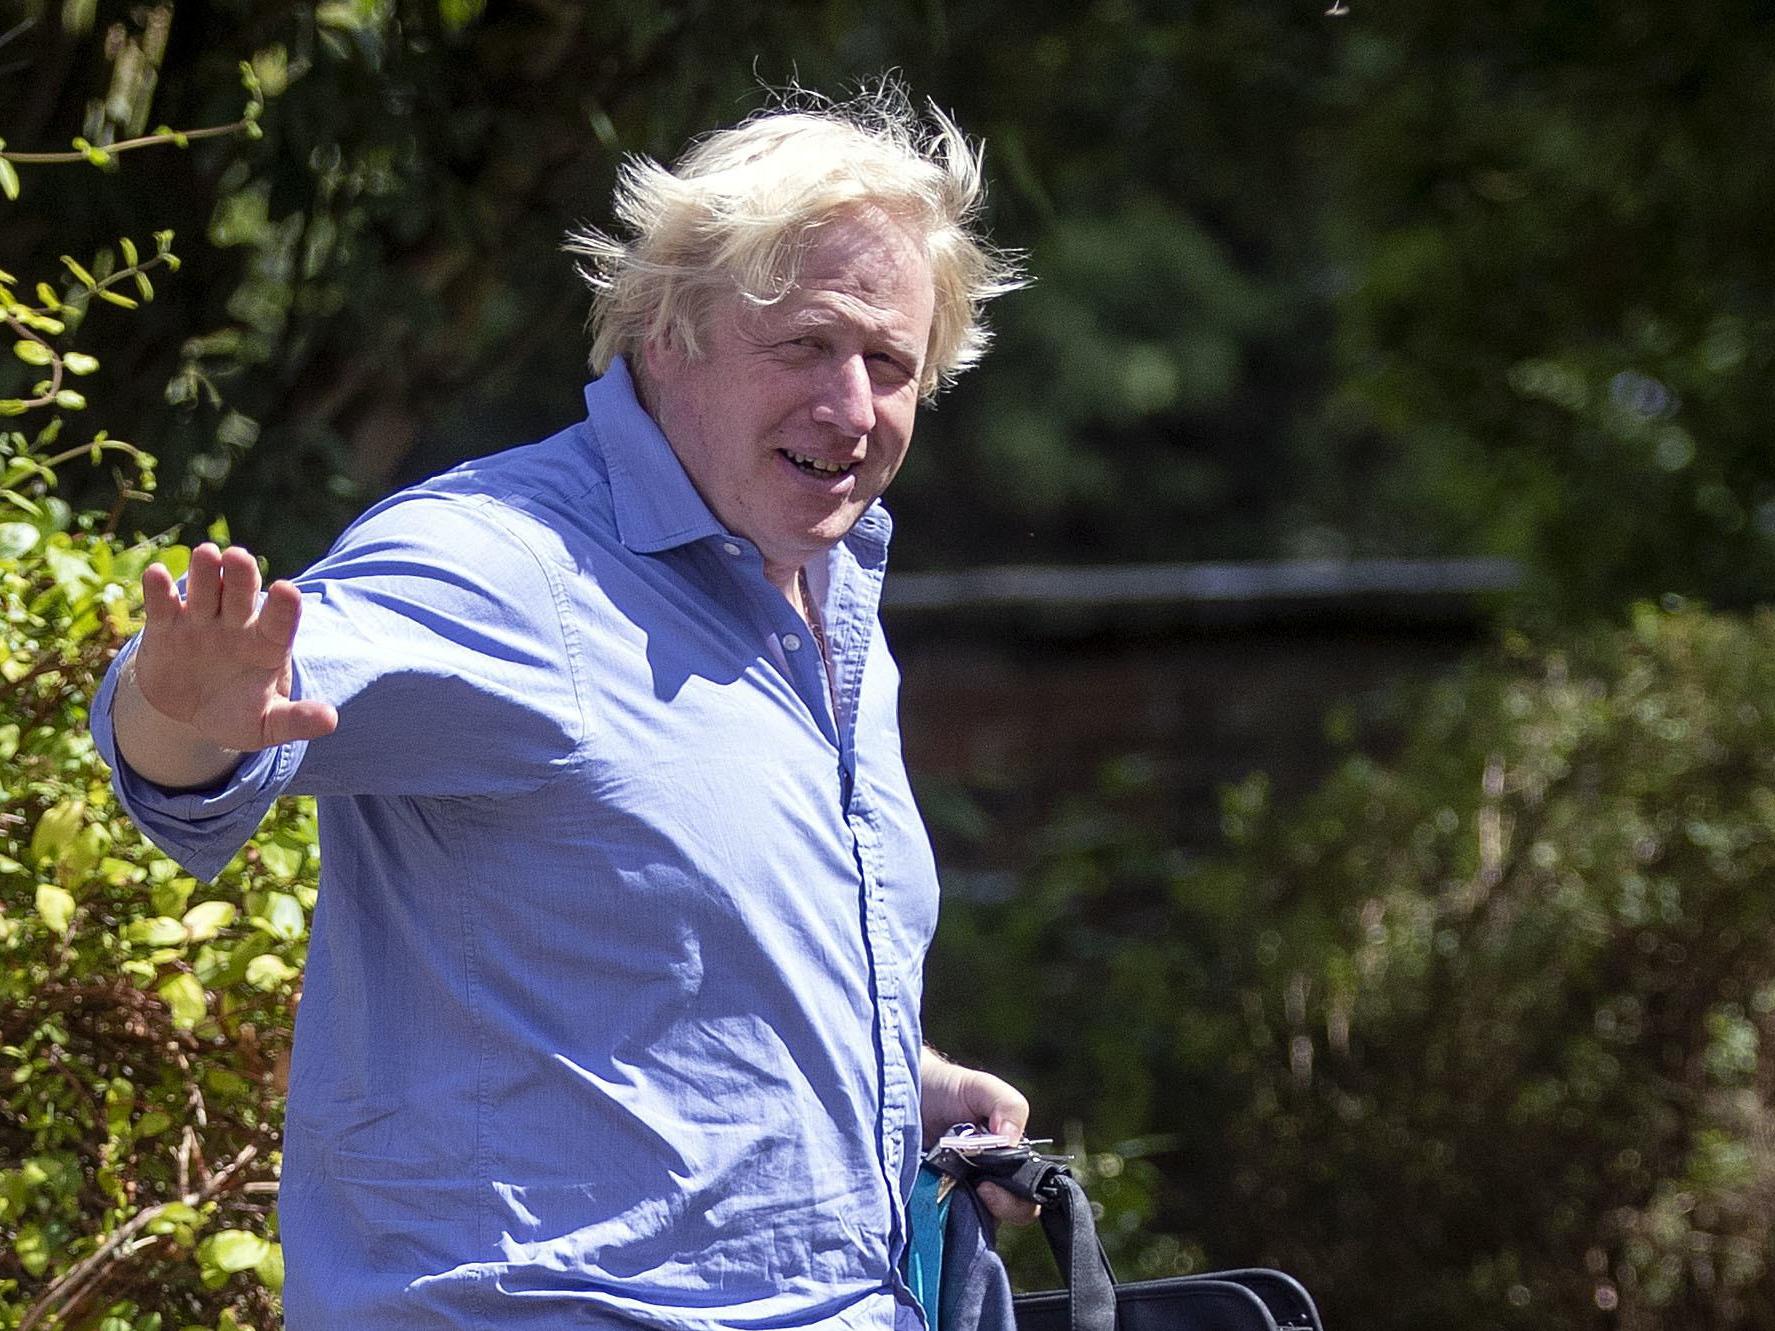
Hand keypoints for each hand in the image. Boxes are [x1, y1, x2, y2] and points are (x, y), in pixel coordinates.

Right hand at [128, 543, 335, 758]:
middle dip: (241, 575)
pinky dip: (160, 589)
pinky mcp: (166, 627)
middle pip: (241, 594)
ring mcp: (201, 621)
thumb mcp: (269, 724)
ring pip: (205, 591)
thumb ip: (296, 720)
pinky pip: (164, 605)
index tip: (287, 591)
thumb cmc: (240, 714)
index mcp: (268, 644)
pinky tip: (157, 574)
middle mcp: (237, 624)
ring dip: (205, 572)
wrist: (192, 714)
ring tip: (207, 553)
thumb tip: (331, 721)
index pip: (280, 622)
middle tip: (238, 557)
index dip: (283, 607)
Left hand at [920, 1048, 1039, 1225]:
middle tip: (972, 1190)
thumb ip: (1008, 1106)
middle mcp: (984, 1185)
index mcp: (1006, 1164)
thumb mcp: (982, 1088)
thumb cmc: (945, 1088)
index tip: (987, 1188)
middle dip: (991, 1211)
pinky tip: (924, 1205)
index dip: (1014, 1202)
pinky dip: (933, 1222)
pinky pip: (935, 1227)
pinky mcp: (925, 1206)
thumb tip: (1011, 1141)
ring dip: (959, 1217)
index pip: (1024, 1200)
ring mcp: (954, 1198)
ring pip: (968, 1227)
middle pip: (999, 1219)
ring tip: (941, 1192)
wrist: (898, 1088)